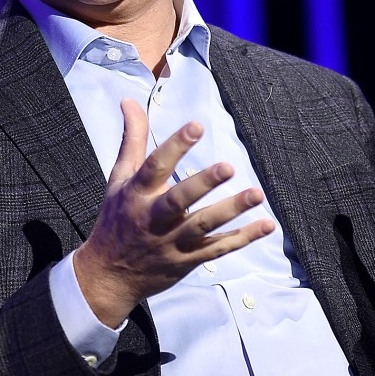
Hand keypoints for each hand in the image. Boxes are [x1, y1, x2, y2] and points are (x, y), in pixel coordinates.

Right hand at [74, 98, 275, 326]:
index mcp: (136, 194)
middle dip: (203, 184)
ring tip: (257, 194)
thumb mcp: (119, 178)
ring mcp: (171, 242)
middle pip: (179, 200)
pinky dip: (242, 238)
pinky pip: (217, 248)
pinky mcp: (187, 260)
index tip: (197, 126)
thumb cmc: (116, 219)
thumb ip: (131, 139)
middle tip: (228, 167)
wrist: (108, 276)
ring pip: (203, 226)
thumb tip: (129, 99)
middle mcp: (152, 218)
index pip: (155, 166)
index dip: (175, 145)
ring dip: (231, 211)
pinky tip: (266, 225)